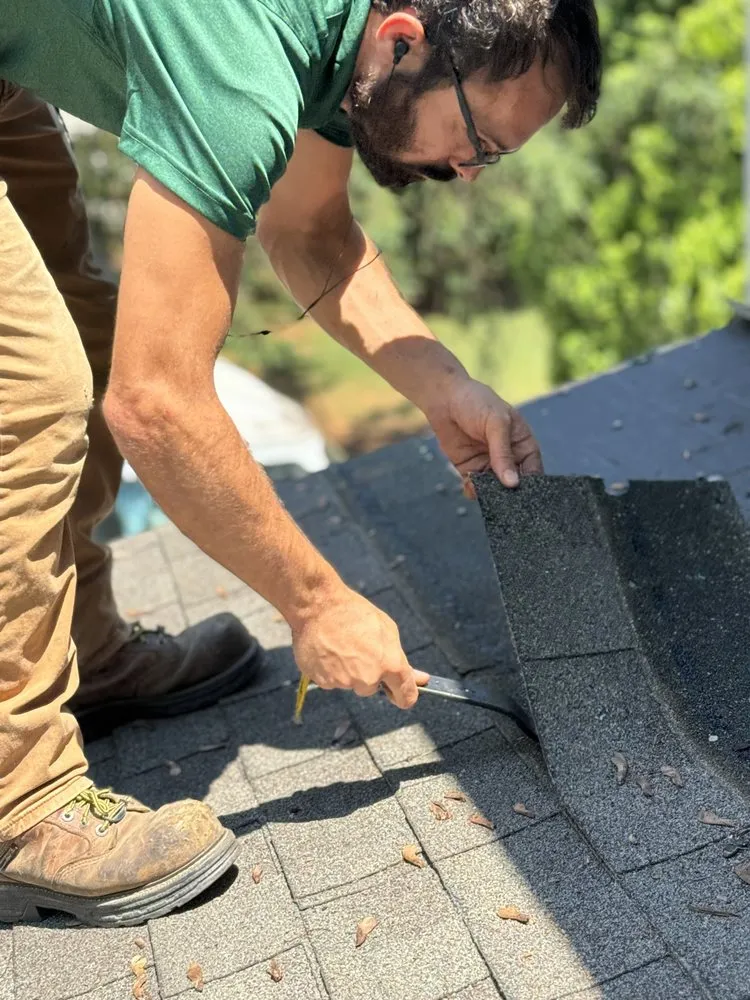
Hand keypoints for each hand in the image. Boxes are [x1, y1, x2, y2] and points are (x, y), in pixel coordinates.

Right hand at [291, 586, 429, 708]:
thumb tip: (422, 679)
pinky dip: (331, 670)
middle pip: (372, 688)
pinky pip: (332, 681)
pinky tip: (329, 650)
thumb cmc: (354, 613)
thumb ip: (401, 659)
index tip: (400, 692)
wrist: (318, 606)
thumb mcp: (386, 630)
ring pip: (351, 684)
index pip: (405, 696)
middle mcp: (368, 679)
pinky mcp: (323, 681)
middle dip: (369, 674)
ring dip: (348, 671)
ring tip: (341, 645)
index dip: (404, 695)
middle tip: (360, 649)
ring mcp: (344, 682)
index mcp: (389, 665)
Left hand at [425, 376, 542, 489]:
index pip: (533, 469)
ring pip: (495, 488)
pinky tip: (471, 487)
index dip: (532, 484)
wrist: (445, 398)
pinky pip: (475, 486)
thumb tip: (512, 483)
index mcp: (522, 444)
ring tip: (488, 495)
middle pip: (515, 484)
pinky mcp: (470, 469)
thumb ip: (503, 453)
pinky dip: (474, 491)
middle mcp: (508, 458)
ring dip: (492, 494)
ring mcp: (489, 465)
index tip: (527, 496)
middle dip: (511, 494)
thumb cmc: (477, 402)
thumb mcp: (496, 423)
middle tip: (507, 502)